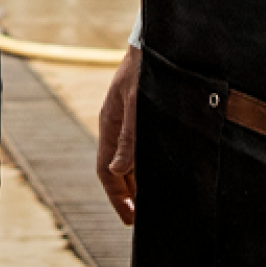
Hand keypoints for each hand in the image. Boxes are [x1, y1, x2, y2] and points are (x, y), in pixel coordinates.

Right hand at [97, 44, 140, 224]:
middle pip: (116, 171)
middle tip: (143, 219)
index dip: (117, 198)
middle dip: (127, 197)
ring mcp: (126, 122)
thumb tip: (118, 171)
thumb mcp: (137, 103)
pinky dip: (145, 168)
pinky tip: (159, 175)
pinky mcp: (140, 117)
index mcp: (109, 125)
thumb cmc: (144, 71)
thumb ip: (130, 137)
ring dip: (137, 184)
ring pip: (128, 162)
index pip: (106, 171)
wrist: (154, 45)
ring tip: (153, 203)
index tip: (130, 220)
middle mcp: (115, 127)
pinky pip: (139, 150)